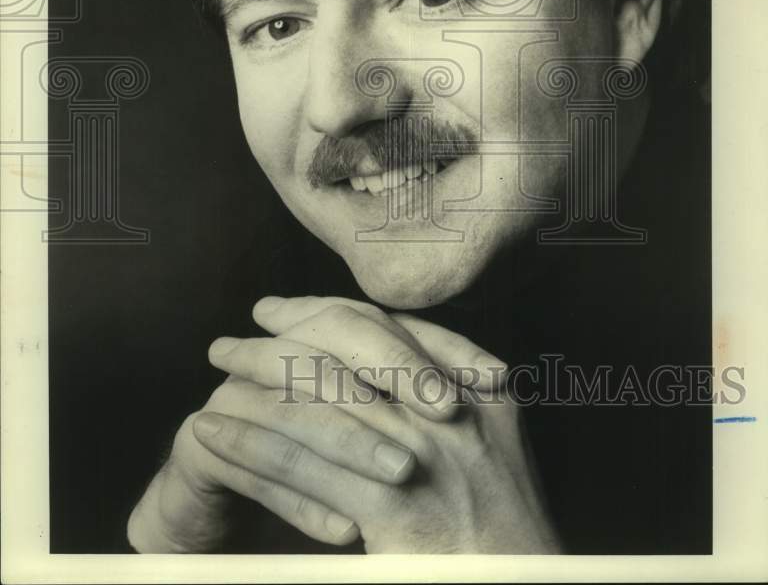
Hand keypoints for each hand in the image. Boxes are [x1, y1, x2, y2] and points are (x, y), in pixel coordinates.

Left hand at [197, 296, 560, 552]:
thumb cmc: (506, 535)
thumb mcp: (496, 449)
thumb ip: (453, 396)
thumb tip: (390, 359)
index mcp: (482, 390)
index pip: (389, 328)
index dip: (325, 311)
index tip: (281, 309)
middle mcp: (454, 411)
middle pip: (349, 349)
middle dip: (284, 336)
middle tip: (239, 335)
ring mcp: (425, 455)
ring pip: (318, 397)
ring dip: (257, 378)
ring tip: (219, 368)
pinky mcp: (390, 507)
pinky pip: (300, 463)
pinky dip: (249, 442)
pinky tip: (214, 433)